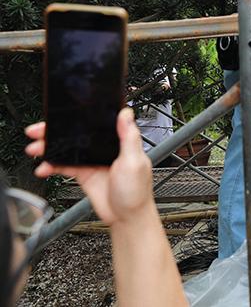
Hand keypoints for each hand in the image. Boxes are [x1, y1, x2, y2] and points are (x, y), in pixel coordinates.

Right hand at [25, 108, 154, 225]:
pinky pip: (64, 167)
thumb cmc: (136, 190)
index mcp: (119, 141)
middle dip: (56, 132)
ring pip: (67, 150)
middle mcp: (104, 149)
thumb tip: (126, 113)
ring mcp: (93, 161)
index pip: (97, 124)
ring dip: (49, 148)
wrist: (127, 216)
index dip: (79, 117)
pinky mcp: (84, 174)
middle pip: (77, 135)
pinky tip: (43, 168)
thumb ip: (129, 138)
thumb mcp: (134, 161)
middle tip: (38, 131)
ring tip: (35, 149)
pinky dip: (51, 167)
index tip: (63, 114)